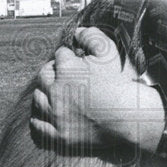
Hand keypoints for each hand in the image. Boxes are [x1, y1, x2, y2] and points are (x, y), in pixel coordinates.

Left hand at [30, 27, 165, 153]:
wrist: (129, 116)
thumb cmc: (119, 83)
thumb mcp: (109, 53)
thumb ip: (92, 36)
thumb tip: (78, 31)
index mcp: (67, 69)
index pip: (60, 55)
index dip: (69, 57)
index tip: (77, 62)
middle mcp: (56, 91)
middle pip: (43, 75)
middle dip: (52, 72)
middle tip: (63, 75)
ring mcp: (56, 115)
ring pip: (38, 98)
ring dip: (44, 92)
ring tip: (54, 92)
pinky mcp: (59, 134)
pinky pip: (39, 125)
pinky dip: (39, 118)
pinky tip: (45, 114)